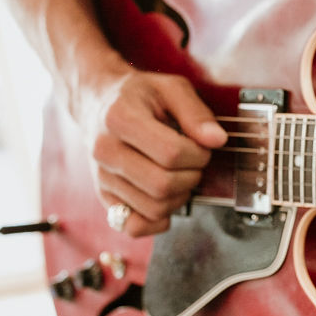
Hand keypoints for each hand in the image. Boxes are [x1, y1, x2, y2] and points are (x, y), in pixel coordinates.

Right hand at [79, 69, 227, 236]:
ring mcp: (102, 176)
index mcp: (119, 119)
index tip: (201, 146)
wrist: (98, 103)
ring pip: (153, 208)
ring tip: (179, 176)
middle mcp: (105, 150)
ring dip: (179, 197)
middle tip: (193, 163)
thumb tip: (217, 140)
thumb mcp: (171, 88)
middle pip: (162, 185)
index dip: (198, 154)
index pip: (170, 153)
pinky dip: (156, 221)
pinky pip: (133, 226)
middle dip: (191, 177)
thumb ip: (196, 113)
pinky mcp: (104, 196)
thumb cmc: (138, 95)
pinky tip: (166, 201)